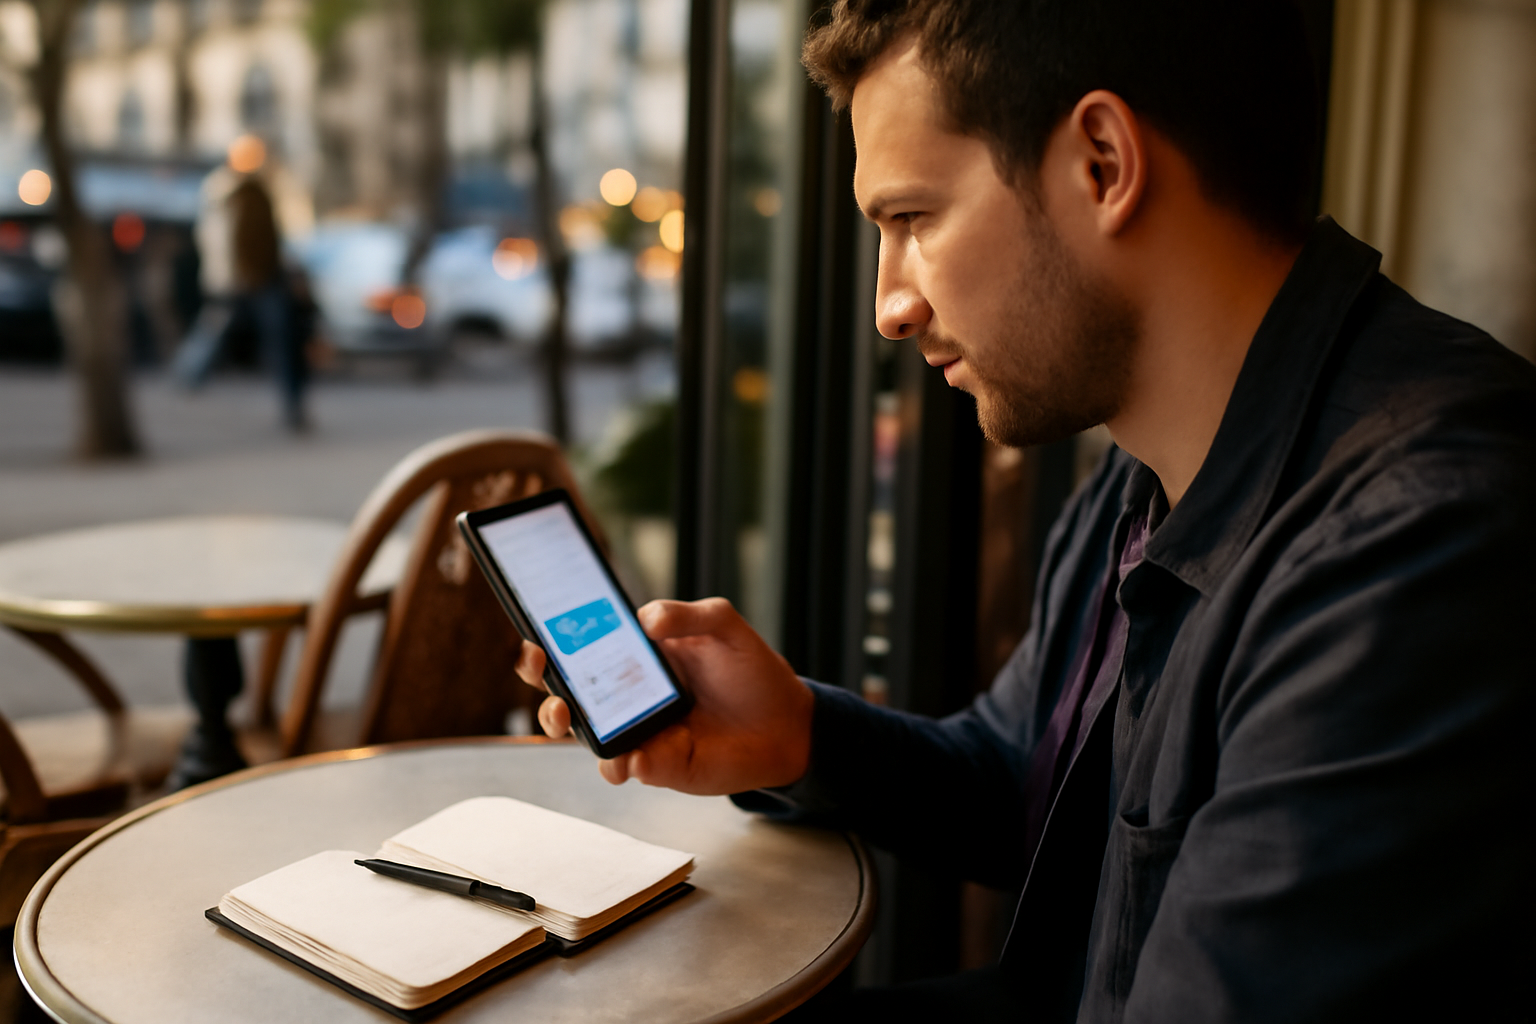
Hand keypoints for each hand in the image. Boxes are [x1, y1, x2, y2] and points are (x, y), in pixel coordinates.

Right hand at [513, 597, 812, 794]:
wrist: (786, 721)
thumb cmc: (750, 669)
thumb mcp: (723, 626)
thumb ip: (686, 614)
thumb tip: (646, 619)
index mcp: (633, 655)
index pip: (578, 649)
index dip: (548, 645)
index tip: (537, 641)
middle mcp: (626, 696)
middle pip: (567, 697)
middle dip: (545, 694)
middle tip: (552, 690)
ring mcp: (638, 732)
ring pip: (587, 737)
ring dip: (571, 729)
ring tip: (574, 722)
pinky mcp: (658, 764)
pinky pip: (626, 766)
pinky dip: (622, 763)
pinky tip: (636, 756)